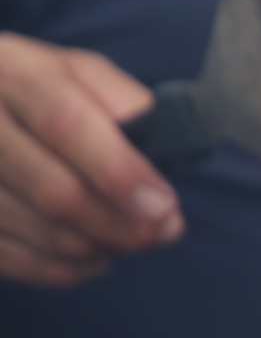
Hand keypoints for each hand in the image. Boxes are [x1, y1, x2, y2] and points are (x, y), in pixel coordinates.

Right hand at [0, 32, 183, 286]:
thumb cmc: (38, 94)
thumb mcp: (78, 75)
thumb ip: (124, 102)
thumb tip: (167, 147)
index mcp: (8, 70)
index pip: (64, 123)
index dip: (120, 171)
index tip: (164, 205)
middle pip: (55, 191)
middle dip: (124, 223)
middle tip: (165, 230)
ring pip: (44, 233)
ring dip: (104, 246)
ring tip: (133, 235)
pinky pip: (22, 262)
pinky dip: (72, 268)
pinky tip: (95, 251)